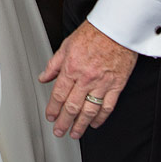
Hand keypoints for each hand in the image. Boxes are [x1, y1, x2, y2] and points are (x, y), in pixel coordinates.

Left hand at [40, 20, 137, 139]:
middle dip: (64, 122)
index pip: (59, 94)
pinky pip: (108, 106)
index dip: (53, 109)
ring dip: (80, 125)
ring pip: (89, 110)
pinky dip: (101, 117)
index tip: (50, 117)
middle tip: (59, 131)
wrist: (116, 28)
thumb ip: (54, 64)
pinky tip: (94, 123)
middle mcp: (85, 77)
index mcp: (71, 67)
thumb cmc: (93, 33)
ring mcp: (102, 83)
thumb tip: (44, 77)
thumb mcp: (66, 45)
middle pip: (72, 106)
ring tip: (75, 133)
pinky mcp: (117, 85)